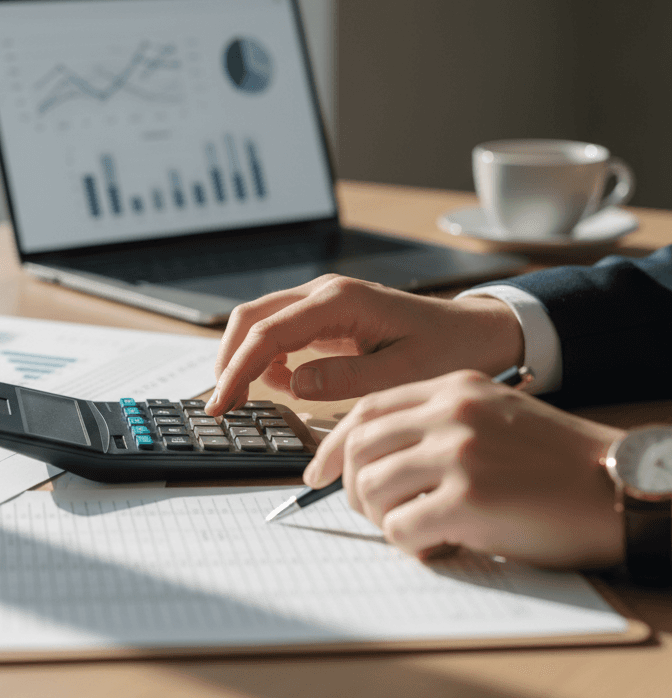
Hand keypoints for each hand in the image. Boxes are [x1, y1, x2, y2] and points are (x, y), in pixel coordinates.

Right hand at [205, 275, 523, 414]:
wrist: (478, 333)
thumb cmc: (448, 349)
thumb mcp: (402, 373)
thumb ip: (346, 378)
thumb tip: (295, 382)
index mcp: (341, 301)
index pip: (269, 333)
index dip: (238, 369)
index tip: (223, 403)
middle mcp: (325, 293)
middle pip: (253, 318)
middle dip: (229, 359)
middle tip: (221, 404)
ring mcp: (324, 303)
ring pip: (261, 322)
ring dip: (244, 358)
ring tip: (240, 398)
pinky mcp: (327, 317)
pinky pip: (282, 333)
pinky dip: (268, 359)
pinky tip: (278, 385)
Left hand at [304, 370, 623, 568]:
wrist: (624, 486)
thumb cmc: (558, 463)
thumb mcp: (493, 418)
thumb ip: (434, 427)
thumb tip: (368, 464)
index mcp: (453, 388)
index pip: (366, 410)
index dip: (333, 446)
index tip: (318, 475)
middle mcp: (450, 412)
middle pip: (358, 449)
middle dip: (352, 490)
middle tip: (372, 514)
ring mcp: (458, 453)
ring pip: (370, 489)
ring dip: (381, 520)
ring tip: (412, 530)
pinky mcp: (468, 499)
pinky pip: (400, 528)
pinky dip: (408, 544)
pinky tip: (437, 546)